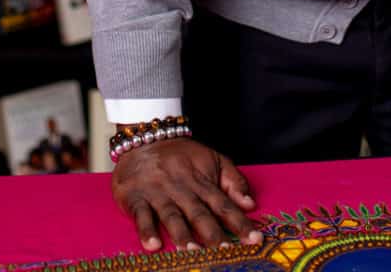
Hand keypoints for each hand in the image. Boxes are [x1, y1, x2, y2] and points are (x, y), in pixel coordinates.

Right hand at [111, 138, 261, 250]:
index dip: (239, 222)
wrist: (144, 137)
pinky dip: (146, 230)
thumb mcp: (213, 159)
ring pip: (172, 216)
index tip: (254, 238)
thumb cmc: (182, 155)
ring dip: (182, 234)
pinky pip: (141, 215)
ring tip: (192, 252)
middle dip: (212, 233)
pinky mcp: (135, 197)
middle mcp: (181, 188)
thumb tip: (250, 204)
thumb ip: (233, 180)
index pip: (224, 204)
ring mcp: (157, 193)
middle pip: (199, 213)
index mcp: (202, 181)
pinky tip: (153, 245)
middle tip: (224, 251)